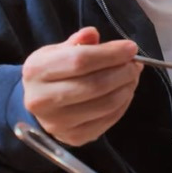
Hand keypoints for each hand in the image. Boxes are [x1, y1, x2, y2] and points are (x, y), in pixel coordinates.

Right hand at [22, 27, 142, 145]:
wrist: (39, 103)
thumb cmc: (52, 72)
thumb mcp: (58, 50)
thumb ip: (78, 42)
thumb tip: (93, 34)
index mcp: (37, 70)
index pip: (80, 60)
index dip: (111, 54)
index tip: (131, 48)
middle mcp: (42, 100)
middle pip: (96, 84)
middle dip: (123, 72)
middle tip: (135, 64)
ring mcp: (58, 123)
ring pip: (105, 104)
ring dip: (127, 88)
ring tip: (132, 76)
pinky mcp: (74, 137)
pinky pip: (108, 120)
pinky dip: (123, 104)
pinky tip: (125, 91)